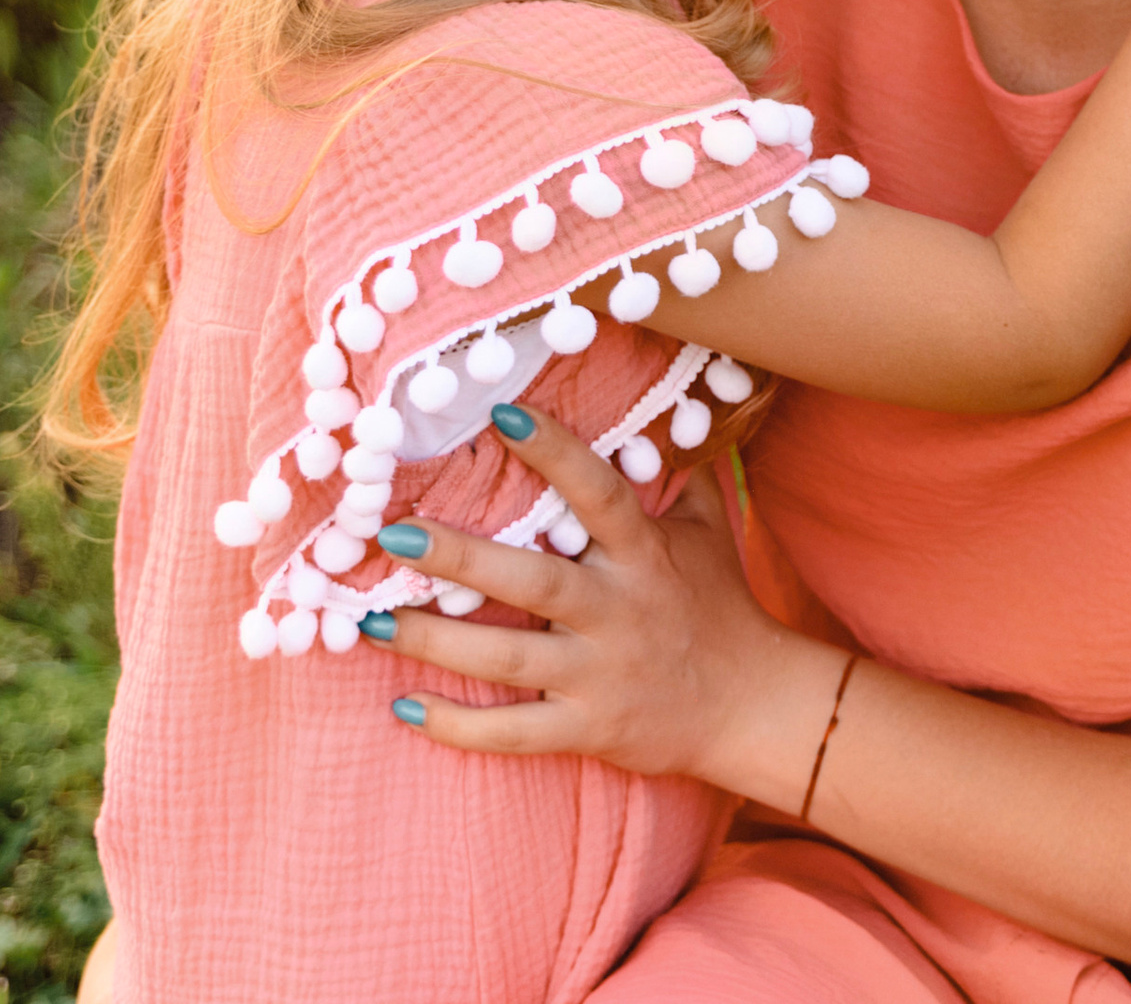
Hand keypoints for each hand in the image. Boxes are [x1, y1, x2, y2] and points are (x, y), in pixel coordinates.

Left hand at [360, 404, 829, 782]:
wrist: (749, 704)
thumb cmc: (722, 604)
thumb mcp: (708, 529)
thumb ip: (676, 474)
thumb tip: (655, 410)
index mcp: (646, 554)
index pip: (599, 494)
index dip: (555, 453)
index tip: (501, 414)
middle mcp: (619, 610)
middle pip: (532, 580)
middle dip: (460, 558)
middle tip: (393, 535)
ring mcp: (600, 673)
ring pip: (506, 658)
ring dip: (434, 639)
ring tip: (369, 622)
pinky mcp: (587, 728)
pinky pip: (512, 732)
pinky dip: (455, 725)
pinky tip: (402, 708)